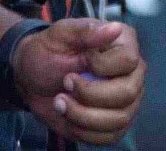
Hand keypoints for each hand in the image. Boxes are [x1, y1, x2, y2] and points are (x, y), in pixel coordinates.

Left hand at [12, 18, 143, 144]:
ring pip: (119, 120)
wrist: (33, 79)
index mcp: (124, 44)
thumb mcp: (60, 35)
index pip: (129, 61)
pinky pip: (110, 137)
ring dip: (82, 116)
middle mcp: (132, 73)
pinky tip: (68, 117)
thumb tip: (115, 28)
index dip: (101, 67)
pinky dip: (84, 132)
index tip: (78, 63)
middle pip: (127, 94)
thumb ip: (86, 31)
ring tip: (60, 102)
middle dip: (88, 96)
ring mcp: (127, 100)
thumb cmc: (48, 52)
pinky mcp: (114, 122)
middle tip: (64, 85)